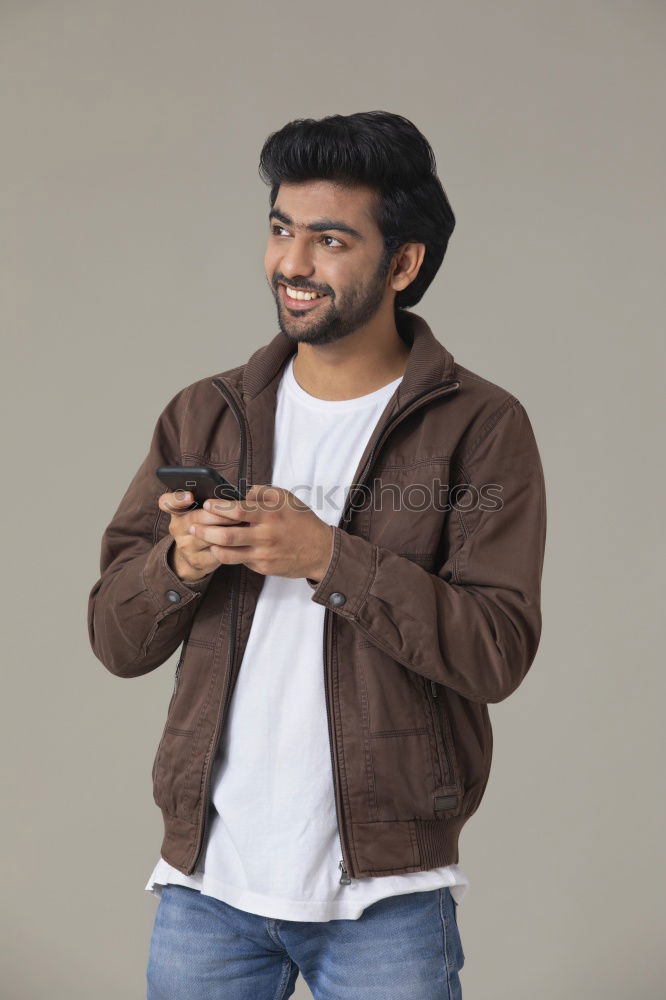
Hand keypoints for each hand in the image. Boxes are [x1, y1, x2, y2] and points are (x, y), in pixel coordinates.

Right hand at [158, 489, 244, 582]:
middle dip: (217, 515)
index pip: (167, 502)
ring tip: (241, 524)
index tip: (190, 496)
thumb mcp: (201, 511)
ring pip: (206, 536)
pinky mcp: (195, 560)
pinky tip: (238, 542)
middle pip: (195, 518)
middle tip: (235, 512)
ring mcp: (185, 545)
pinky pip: (214, 552)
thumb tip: (236, 492)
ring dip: (225, 530)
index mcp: (177, 511)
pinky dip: (228, 546)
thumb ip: (211, 501)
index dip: (177, 498)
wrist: (195, 555)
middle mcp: (177, 527)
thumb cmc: (204, 525)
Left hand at [189, 484, 334, 581]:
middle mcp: (265, 536)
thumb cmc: (302, 521)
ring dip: (211, 545)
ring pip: (227, 553)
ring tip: (203, 538)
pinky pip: (240, 561)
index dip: (218, 508)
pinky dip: (229, 554)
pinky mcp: (263, 568)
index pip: (237, 510)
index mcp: (270, 514)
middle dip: (204, 530)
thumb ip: (263, 493)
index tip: (206, 505)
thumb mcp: (287, 498)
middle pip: (225, 535)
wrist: (321, 551)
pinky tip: (223, 547)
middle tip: (193, 526)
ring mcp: (263, 554)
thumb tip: (242, 493)